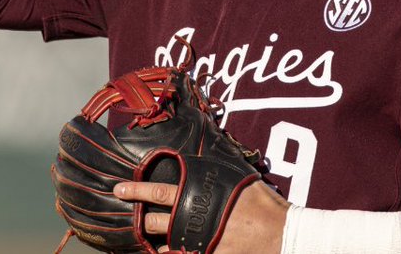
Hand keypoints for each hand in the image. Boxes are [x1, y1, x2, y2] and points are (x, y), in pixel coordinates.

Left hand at [114, 180, 289, 253]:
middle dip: (137, 219)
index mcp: (199, 196)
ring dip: (154, 243)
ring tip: (146, 241)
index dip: (135, 190)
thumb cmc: (262, 202)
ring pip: (164, 246)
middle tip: (124, 215)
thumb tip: (201, 155)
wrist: (282, 233)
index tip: (118, 189)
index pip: (157, 192)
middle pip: (154, 222)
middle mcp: (194, 220)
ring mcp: (199, 244)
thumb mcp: (238, 177)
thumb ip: (215, 170)